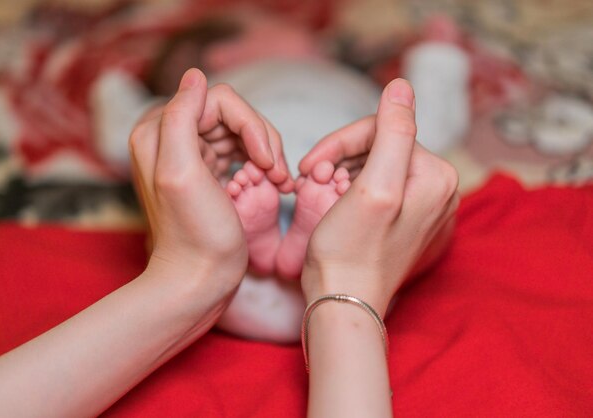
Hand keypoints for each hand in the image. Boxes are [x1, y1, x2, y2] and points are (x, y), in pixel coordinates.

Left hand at [129, 68, 291, 298]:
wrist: (199, 279)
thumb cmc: (194, 234)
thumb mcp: (181, 172)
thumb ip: (181, 118)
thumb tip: (196, 75)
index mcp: (158, 131)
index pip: (218, 100)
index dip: (250, 125)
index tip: (266, 161)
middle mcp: (172, 138)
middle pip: (233, 114)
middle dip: (261, 141)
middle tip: (278, 175)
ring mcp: (193, 155)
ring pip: (242, 132)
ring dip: (267, 153)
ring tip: (279, 182)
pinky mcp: (210, 173)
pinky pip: (243, 152)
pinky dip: (263, 164)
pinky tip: (274, 184)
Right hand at [299, 79, 458, 314]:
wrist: (343, 301)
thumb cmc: (350, 250)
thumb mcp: (372, 187)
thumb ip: (392, 132)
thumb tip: (401, 86)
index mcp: (437, 176)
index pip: (384, 130)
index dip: (341, 143)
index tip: (311, 164)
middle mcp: (441, 190)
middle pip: (382, 147)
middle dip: (342, 158)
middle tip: (311, 179)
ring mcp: (426, 208)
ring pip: (376, 166)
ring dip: (342, 172)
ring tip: (318, 191)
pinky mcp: (408, 222)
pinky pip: (379, 188)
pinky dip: (351, 189)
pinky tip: (333, 203)